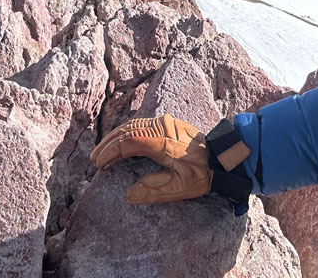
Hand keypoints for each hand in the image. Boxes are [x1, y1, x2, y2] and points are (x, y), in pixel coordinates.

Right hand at [90, 113, 211, 203]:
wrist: (222, 157)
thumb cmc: (202, 174)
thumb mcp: (179, 187)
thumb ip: (153, 190)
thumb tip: (129, 194)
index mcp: (163, 142)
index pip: (129, 141)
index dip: (111, 152)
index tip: (99, 164)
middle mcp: (163, 127)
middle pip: (129, 129)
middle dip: (109, 144)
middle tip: (94, 159)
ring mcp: (167, 123)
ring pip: (135, 124)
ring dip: (117, 137)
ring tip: (103, 151)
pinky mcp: (170, 123)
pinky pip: (143, 123)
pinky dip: (128, 132)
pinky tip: (121, 142)